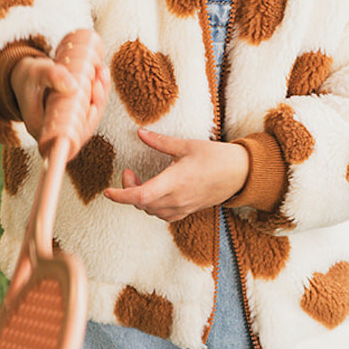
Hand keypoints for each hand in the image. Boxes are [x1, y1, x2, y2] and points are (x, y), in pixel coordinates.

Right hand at [10, 42, 109, 148]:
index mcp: (41, 127)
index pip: (67, 134)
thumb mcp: (37, 72)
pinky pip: (88, 110)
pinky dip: (97, 95)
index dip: (86, 124)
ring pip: (88, 117)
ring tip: (102, 74)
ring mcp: (64, 125)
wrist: (26, 76)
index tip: (94, 107)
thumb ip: (53, 76)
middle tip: (100, 81)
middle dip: (97, 104)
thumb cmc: (29, 76)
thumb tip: (74, 86)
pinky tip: (101, 78)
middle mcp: (53, 131)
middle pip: (82, 126)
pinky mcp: (71, 117)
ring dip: (100, 97)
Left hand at [104, 128, 249, 221]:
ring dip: (140, 199)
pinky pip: (162, 215)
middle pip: (141, 204)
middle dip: (128, 190)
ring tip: (141, 181)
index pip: (140, 196)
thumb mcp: (187, 145)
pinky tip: (154, 193)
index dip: (121, 195)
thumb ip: (160, 141)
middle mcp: (177, 198)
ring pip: (150, 211)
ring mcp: (182, 208)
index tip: (108, 191)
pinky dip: (152, 207)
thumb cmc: (216, 157)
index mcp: (176, 181)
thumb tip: (140, 133)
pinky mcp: (187, 211)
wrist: (240, 174)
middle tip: (130, 173)